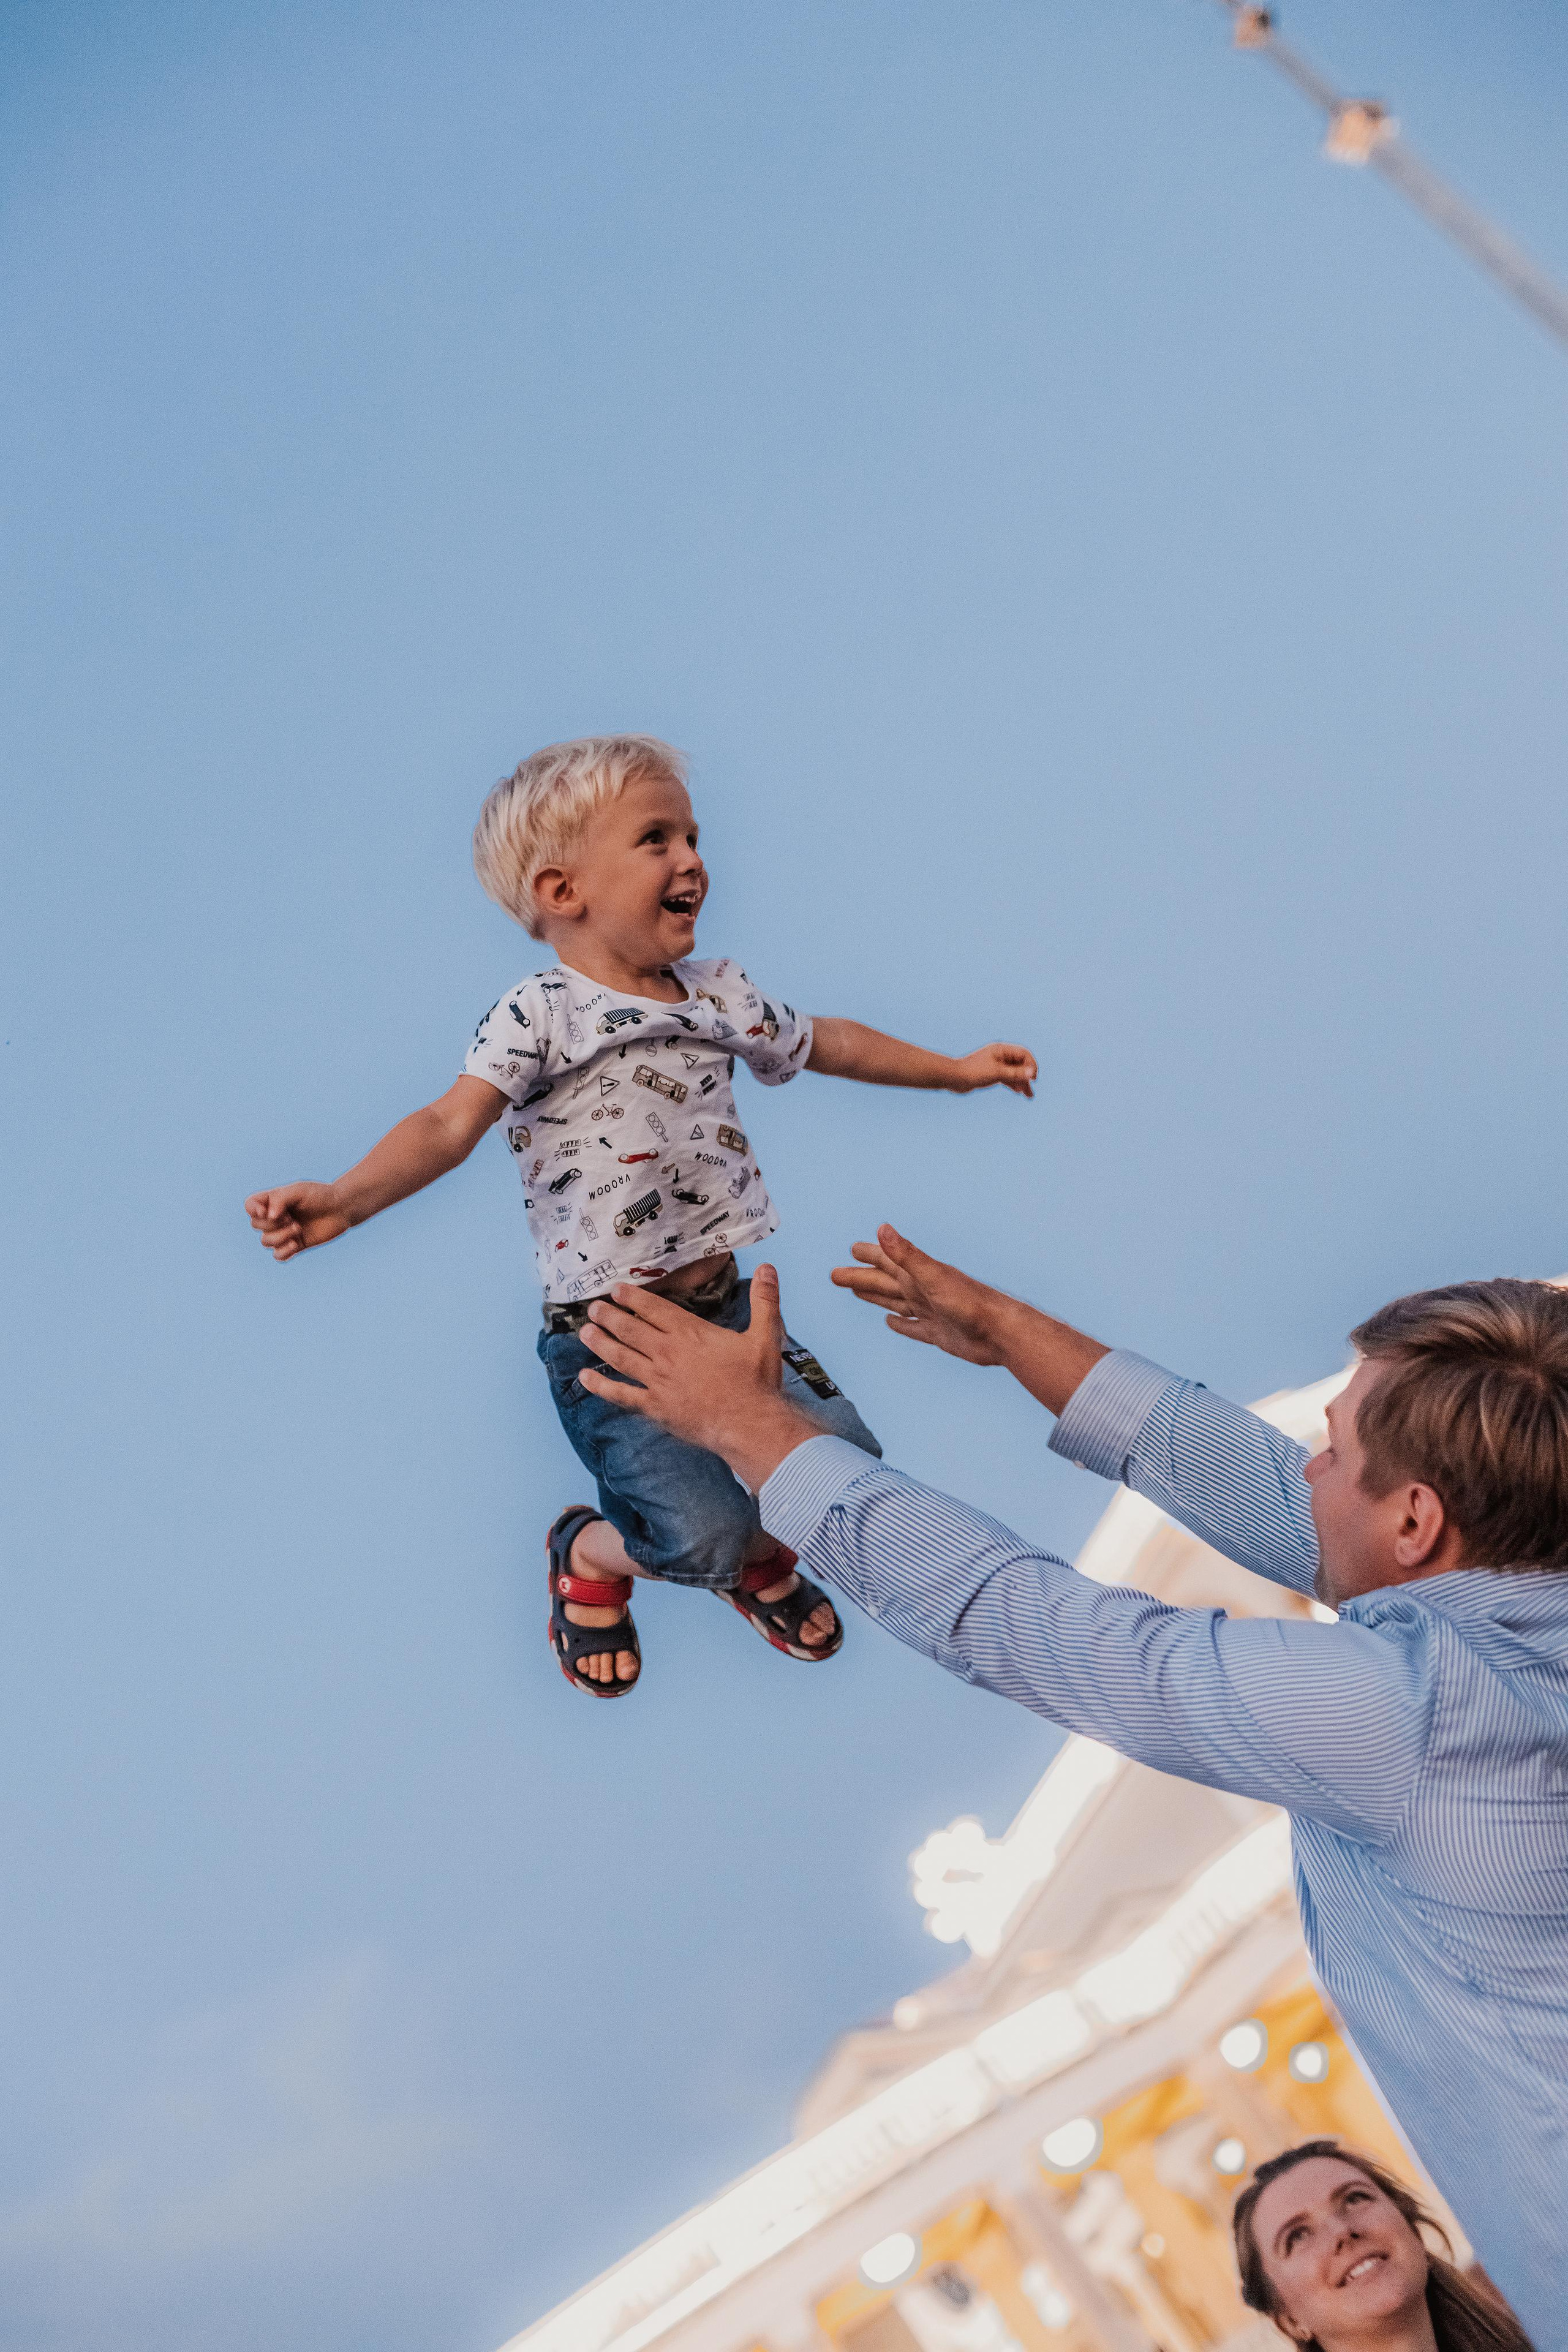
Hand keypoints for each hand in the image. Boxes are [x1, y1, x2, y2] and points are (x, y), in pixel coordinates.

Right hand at [245, 1181, 349, 1261]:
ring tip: (298, 1228)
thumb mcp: (299, 1190)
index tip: (265, 1211)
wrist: (342, 1208)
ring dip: (280, 1236)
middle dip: (272, 1224)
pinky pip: (278, 1255)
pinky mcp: (295, 1245)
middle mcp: (276, 1217)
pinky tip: (296, 1244)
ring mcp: (284, 1232)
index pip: (250, 1206)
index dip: (253, 1210)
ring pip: (265, 1241)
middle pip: (256, 1225)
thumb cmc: (321, 1195)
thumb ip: (280, 1199)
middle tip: (292, 1218)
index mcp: (273, 1201)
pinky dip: (283, 1252)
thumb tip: (268, 1216)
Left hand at [577, 1265, 820, 1489]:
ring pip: (620, 1357)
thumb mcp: (766, 1335)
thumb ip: (764, 1300)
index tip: (614, 1290)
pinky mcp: (655, 1407)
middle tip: (592, 1308)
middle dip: (608, 1316)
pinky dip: (601, 1386)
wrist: (750, 1424)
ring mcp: (658, 1381)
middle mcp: (667, 1353)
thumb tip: (768, 1267)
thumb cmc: (757, 1381)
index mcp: (690, 1334)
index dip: (631, 1298)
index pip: (653, 1309)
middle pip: (629, 1330)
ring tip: (585, 1332)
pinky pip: (621, 1395)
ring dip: (600, 1343)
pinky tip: (585, 1378)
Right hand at [831, 1224, 1010, 1363]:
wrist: (999, 1332)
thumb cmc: (971, 1303)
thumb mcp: (932, 1276)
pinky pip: (912, 1327)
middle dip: (860, 1277)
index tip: (851, 1248)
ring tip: (857, 1291)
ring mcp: (930, 1312)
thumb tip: (883, 1228)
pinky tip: (892, 1323)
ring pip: (895, 1302)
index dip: (869, 1254)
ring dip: (875, 1296)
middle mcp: (922, 1291)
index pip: (886, 1261)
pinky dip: (900, 1325)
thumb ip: (907, 1254)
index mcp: (917, 1275)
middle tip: (837, 1275)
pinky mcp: (938, 1333)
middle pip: (883, 1282)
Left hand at [950, 1042, 1035, 1096]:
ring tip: (1029, 1095)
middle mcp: (1000, 1055)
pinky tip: (1017, 1091)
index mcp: (1002, 1049)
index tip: (1032, 1078)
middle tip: (1031, 1090)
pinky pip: (1006, 1077)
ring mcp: (996, 1064)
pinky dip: (1013, 1083)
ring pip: (1014, 1072)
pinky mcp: (991, 1073)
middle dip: (1027, 1076)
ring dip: (1021, 1082)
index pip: (1024, 1054)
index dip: (1031, 1065)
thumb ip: (1015, 1074)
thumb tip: (1031, 1073)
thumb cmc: (973, 1072)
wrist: (953, 1077)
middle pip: (1020, 1064)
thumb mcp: (997, 1073)